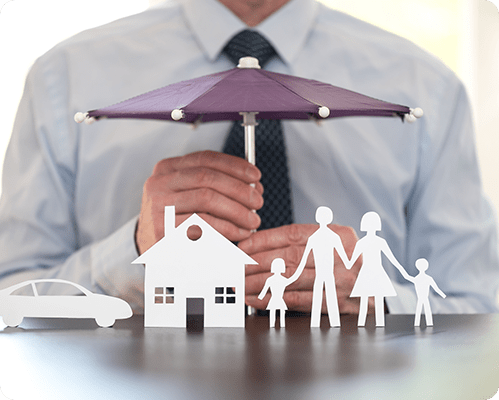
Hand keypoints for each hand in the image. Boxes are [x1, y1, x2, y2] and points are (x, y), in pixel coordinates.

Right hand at [135, 150, 263, 253]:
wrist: (151, 247)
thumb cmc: (177, 219)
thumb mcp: (190, 194)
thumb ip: (215, 184)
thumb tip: (252, 184)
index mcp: (167, 168)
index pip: (205, 158)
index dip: (234, 166)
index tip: (255, 177)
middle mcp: (159, 184)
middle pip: (207, 177)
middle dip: (239, 189)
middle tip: (258, 202)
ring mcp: (159, 207)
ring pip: (207, 199)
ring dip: (237, 210)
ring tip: (253, 221)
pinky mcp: (164, 230)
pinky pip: (203, 225)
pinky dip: (228, 229)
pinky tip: (240, 233)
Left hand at [240, 223, 369, 313]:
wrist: (377, 290)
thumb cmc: (348, 263)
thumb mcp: (334, 243)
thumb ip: (304, 243)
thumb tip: (260, 247)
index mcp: (339, 236)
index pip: (294, 235)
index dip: (265, 240)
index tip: (244, 247)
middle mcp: (342, 257)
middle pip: (290, 257)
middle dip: (257, 262)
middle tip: (236, 267)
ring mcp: (342, 282)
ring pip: (291, 280)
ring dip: (260, 283)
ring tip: (240, 284)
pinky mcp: (338, 305)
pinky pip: (299, 302)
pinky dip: (274, 300)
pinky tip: (256, 299)